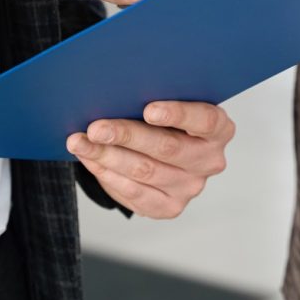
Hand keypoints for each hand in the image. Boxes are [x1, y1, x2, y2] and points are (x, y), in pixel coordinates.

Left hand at [66, 100, 235, 218]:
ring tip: (81, 142)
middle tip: (96, 128)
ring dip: (107, 155)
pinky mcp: (170, 207)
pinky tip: (90, 159)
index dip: (177, 114)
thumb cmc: (165, 118)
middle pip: (166, 148)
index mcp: (219, 128)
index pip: (204, 120)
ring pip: (144, 171)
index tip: (148, 110)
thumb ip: (156, 96)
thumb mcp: (170, 101)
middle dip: (126, 136)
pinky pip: (134, 193)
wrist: (165, 153)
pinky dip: (107, 174)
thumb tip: (118, 92)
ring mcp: (191, 187)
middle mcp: (209, 160)